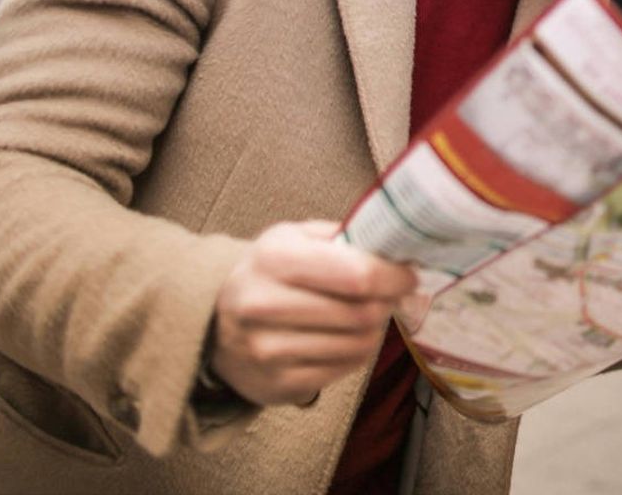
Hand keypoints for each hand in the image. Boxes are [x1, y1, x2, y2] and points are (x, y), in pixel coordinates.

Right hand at [209, 221, 423, 406]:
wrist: (213, 322)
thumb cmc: (268, 272)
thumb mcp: (293, 238)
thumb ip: (342, 237)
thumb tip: (396, 247)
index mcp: (273, 258)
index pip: (357, 274)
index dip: (394, 276)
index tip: (409, 274)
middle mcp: (264, 305)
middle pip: (361, 313)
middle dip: (387, 303)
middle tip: (392, 296)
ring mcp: (267, 350)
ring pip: (357, 344)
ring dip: (375, 329)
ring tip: (369, 315)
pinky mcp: (276, 384)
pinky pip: (343, 370)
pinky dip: (358, 353)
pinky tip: (349, 337)